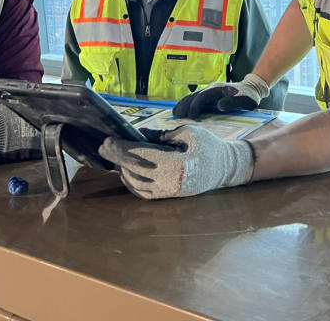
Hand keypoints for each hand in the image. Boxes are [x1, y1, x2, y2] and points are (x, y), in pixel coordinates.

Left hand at [98, 125, 253, 199]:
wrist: (225, 168)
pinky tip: (126, 172)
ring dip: (123, 170)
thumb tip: (138, 134)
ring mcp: (169, 192)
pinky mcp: (169, 196)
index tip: (108, 140)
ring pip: (137, 184)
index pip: (141, 155)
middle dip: (117, 157)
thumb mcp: (187, 132)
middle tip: (104, 147)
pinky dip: (132, 183)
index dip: (122, 147)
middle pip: (135, 169)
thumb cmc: (208, 146)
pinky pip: (144, 193)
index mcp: (176, 164)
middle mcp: (170, 182)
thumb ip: (161, 135)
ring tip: (114, 156)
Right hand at [173, 72, 269, 118]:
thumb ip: (233, 103)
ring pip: (192, 97)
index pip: (203, 96)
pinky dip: (186, 104)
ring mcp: (208, 92)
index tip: (191, 115)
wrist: (251, 89)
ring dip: (183, 104)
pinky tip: (180, 110)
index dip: (196, 105)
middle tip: (177, 115)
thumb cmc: (248, 96)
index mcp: (218, 89)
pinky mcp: (208, 97)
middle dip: (185, 105)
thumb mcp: (245, 101)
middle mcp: (211, 89)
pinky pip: (194, 99)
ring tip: (175, 113)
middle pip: (194, 96)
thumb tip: (219, 106)